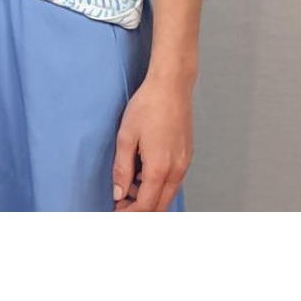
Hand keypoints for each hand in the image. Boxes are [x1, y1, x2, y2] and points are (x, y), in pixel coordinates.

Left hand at [111, 73, 193, 211]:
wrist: (172, 85)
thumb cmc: (148, 106)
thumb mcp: (126, 137)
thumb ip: (122, 169)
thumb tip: (118, 193)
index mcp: (160, 169)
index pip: (144, 206)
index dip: (128, 215)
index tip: (114, 213)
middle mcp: (176, 171)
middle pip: (159, 206)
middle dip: (139, 211)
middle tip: (119, 205)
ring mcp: (184, 164)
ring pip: (167, 195)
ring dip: (148, 197)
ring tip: (127, 184)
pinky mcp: (186, 156)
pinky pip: (172, 181)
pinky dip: (157, 185)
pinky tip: (142, 172)